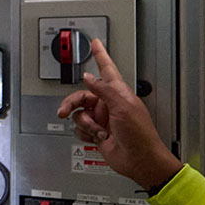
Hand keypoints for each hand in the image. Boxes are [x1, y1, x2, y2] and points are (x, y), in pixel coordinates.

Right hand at [57, 39, 181, 190]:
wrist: (139, 161)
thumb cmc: (140, 134)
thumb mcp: (123, 107)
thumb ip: (103, 90)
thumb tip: (89, 77)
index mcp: (118, 93)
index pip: (107, 69)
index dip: (101, 55)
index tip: (96, 43)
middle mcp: (108, 104)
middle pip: (82, 95)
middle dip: (73, 103)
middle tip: (65, 109)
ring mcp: (102, 119)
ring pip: (79, 113)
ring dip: (85, 124)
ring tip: (97, 131)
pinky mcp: (97, 134)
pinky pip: (80, 129)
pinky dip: (85, 134)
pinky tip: (96, 138)